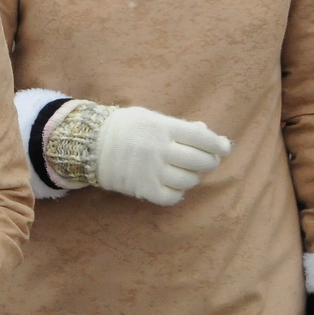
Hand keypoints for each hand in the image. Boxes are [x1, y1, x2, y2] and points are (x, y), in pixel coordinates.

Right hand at [94, 106, 230, 205]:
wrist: (89, 145)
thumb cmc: (124, 127)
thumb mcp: (150, 117)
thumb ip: (179, 126)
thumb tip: (207, 134)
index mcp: (163, 127)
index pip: (203, 138)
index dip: (219, 145)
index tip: (225, 147)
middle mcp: (159, 149)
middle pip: (200, 161)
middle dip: (209, 162)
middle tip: (207, 160)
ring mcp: (151, 171)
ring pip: (189, 181)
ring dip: (193, 177)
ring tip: (186, 171)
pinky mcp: (144, 189)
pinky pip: (172, 197)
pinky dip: (177, 193)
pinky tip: (173, 185)